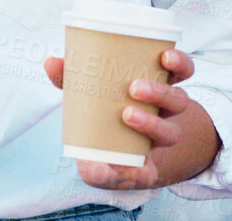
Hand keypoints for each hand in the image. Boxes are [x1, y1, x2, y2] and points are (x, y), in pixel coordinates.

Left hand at [42, 49, 199, 190]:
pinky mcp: (147, 171)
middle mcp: (163, 114)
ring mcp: (154, 143)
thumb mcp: (83, 96)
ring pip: (172, 132)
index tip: (166, 56)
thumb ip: (68, 79)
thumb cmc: (97, 117)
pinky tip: (128, 167)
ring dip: (151, 123)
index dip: (180, 62)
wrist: (104, 159)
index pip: (180, 71)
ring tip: (127, 115)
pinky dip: (139, 173)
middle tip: (134, 88)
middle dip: (160, 93)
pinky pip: (150, 174)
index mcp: (155, 88)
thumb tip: (51, 62)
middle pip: (179, 100)